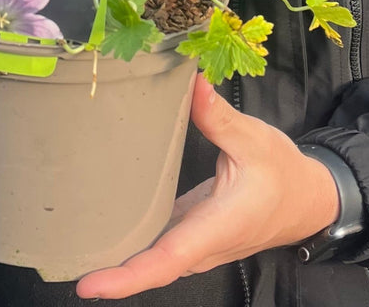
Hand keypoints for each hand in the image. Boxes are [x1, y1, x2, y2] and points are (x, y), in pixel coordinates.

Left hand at [74, 76, 340, 298]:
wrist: (306, 199)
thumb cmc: (282, 173)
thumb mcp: (255, 139)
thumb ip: (219, 117)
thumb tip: (192, 85)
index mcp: (215, 228)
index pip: (165, 261)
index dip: (126, 276)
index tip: (88, 285)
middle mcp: (200, 246)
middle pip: (149, 267)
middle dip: (108, 271)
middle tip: (61, 256)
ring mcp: (195, 244)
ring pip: (151, 258)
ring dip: (116, 257)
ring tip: (71, 243)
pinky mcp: (191, 232)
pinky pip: (157, 245)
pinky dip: (130, 242)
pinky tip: (104, 222)